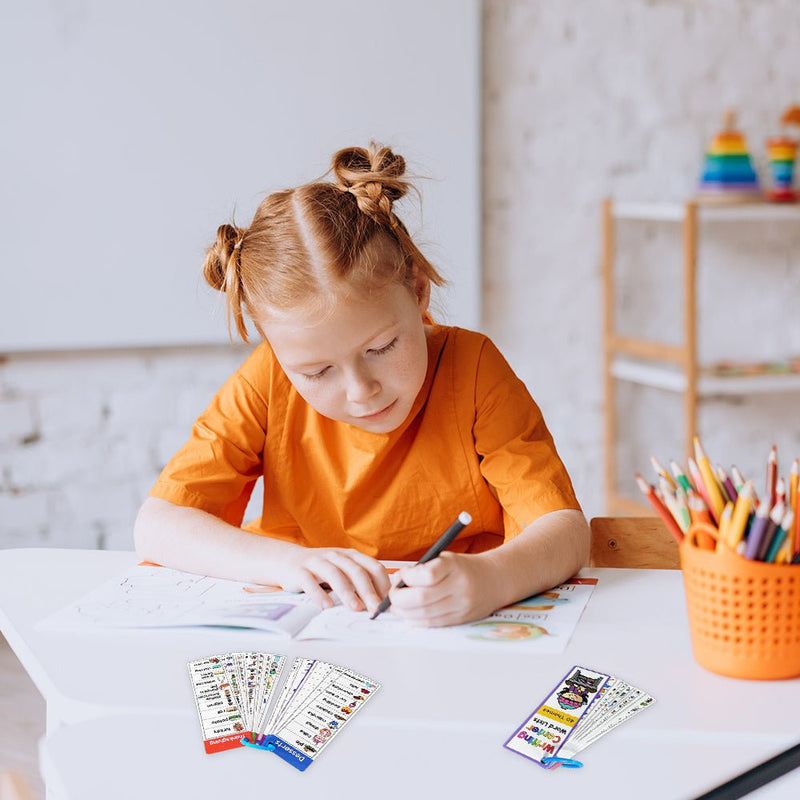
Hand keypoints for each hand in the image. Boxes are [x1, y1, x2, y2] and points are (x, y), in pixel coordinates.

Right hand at [279, 547, 390, 613]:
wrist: (287, 561)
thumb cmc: (321, 570)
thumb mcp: (343, 570)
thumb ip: (360, 581)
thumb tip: (381, 602)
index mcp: (351, 556)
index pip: (373, 567)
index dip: (383, 584)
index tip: (388, 602)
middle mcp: (336, 555)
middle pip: (356, 571)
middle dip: (368, 591)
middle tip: (376, 608)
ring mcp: (317, 562)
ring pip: (335, 574)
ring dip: (347, 592)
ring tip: (356, 608)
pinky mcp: (300, 571)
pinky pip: (310, 582)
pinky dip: (319, 594)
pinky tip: (326, 606)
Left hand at [387, 552, 501, 626]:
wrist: (495, 580)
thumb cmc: (464, 568)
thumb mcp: (446, 559)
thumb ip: (423, 569)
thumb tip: (397, 581)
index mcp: (455, 566)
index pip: (427, 575)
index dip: (408, 577)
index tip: (402, 575)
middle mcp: (460, 587)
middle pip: (422, 598)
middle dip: (399, 599)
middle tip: (392, 595)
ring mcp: (462, 605)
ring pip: (425, 614)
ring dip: (405, 612)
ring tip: (398, 606)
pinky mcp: (461, 619)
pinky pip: (433, 623)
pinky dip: (417, 621)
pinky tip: (410, 615)